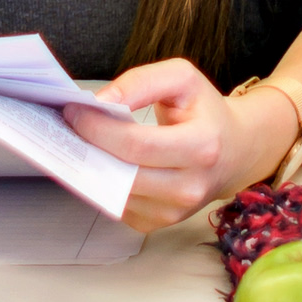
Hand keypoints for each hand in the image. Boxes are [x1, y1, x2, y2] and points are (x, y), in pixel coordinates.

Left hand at [63, 59, 270, 232]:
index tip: (73, 111)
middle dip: (87, 146)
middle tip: (67, 125)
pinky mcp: (159, 223)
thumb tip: (100, 102)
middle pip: (121, 172)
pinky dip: (103, 183)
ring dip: (90, 167)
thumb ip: (140, 82)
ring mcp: (175, 212)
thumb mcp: (182, 79)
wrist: (234, 150)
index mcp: (203, 147)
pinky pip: (117, 205)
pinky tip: (100, 162)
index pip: (136, 144)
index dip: (97, 128)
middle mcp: (191, 187)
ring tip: (79, 142)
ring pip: (114, 192)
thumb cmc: (204, 111)